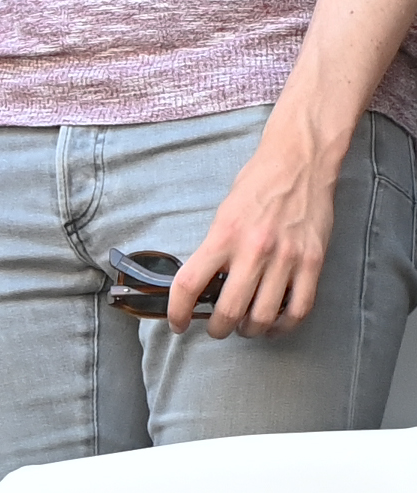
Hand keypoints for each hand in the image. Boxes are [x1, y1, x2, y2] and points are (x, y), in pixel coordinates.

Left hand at [168, 110, 346, 339]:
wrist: (300, 161)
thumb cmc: (257, 185)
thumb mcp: (222, 214)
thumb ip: (213, 249)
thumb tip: (202, 286)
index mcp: (223, 236)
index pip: (189, 285)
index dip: (178, 312)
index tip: (178, 324)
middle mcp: (254, 250)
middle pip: (229, 310)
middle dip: (218, 329)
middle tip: (216, 329)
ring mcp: (287, 258)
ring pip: (264, 316)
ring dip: (250, 330)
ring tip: (245, 327)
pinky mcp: (313, 262)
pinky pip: (299, 308)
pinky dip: (284, 325)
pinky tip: (275, 325)